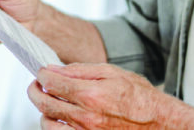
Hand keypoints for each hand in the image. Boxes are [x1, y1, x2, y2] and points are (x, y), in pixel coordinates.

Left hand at [28, 63, 174, 128]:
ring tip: (49, 102)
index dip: (42, 75)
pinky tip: (59, 118)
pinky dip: (54, 127)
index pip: (51, 83)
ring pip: (47, 124)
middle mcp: (85, 117)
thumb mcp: (112, 72)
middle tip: (36, 85)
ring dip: (43, 111)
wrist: (159, 122)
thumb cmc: (139, 97)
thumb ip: (81, 70)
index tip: (42, 72)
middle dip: (34, 91)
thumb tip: (55, 69)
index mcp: (90, 94)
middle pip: (44, 104)